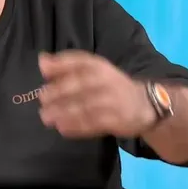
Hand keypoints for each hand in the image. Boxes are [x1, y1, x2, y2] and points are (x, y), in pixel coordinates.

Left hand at [36, 50, 155, 138]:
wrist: (145, 104)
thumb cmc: (111, 86)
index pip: (79, 61)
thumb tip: (42, 60)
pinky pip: (93, 123)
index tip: (43, 70)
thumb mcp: (94, 70)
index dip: (60, 64)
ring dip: (63, 112)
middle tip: (42, 99)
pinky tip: (62, 128)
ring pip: (85, 106)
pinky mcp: (116, 120)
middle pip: (80, 84)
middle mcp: (106, 80)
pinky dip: (76, 127)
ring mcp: (112, 101)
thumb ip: (67, 66)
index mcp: (99, 66)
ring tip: (47, 117)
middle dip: (59, 91)